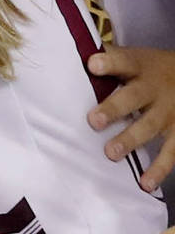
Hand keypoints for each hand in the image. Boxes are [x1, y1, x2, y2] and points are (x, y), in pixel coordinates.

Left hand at [91, 45, 174, 190]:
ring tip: (110, 153)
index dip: (109, 62)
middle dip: (114, 109)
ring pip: (149, 126)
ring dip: (130, 140)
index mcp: (139, 67)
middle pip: (134, 97)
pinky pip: (170, 153)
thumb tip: (69, 50)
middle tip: (94, 121)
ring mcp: (168, 112)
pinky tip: (145, 184)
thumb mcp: (134, 58)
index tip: (93, 65)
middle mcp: (154, 89)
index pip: (123, 61)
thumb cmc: (150, 69)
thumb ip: (107, 57)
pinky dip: (159, 169)